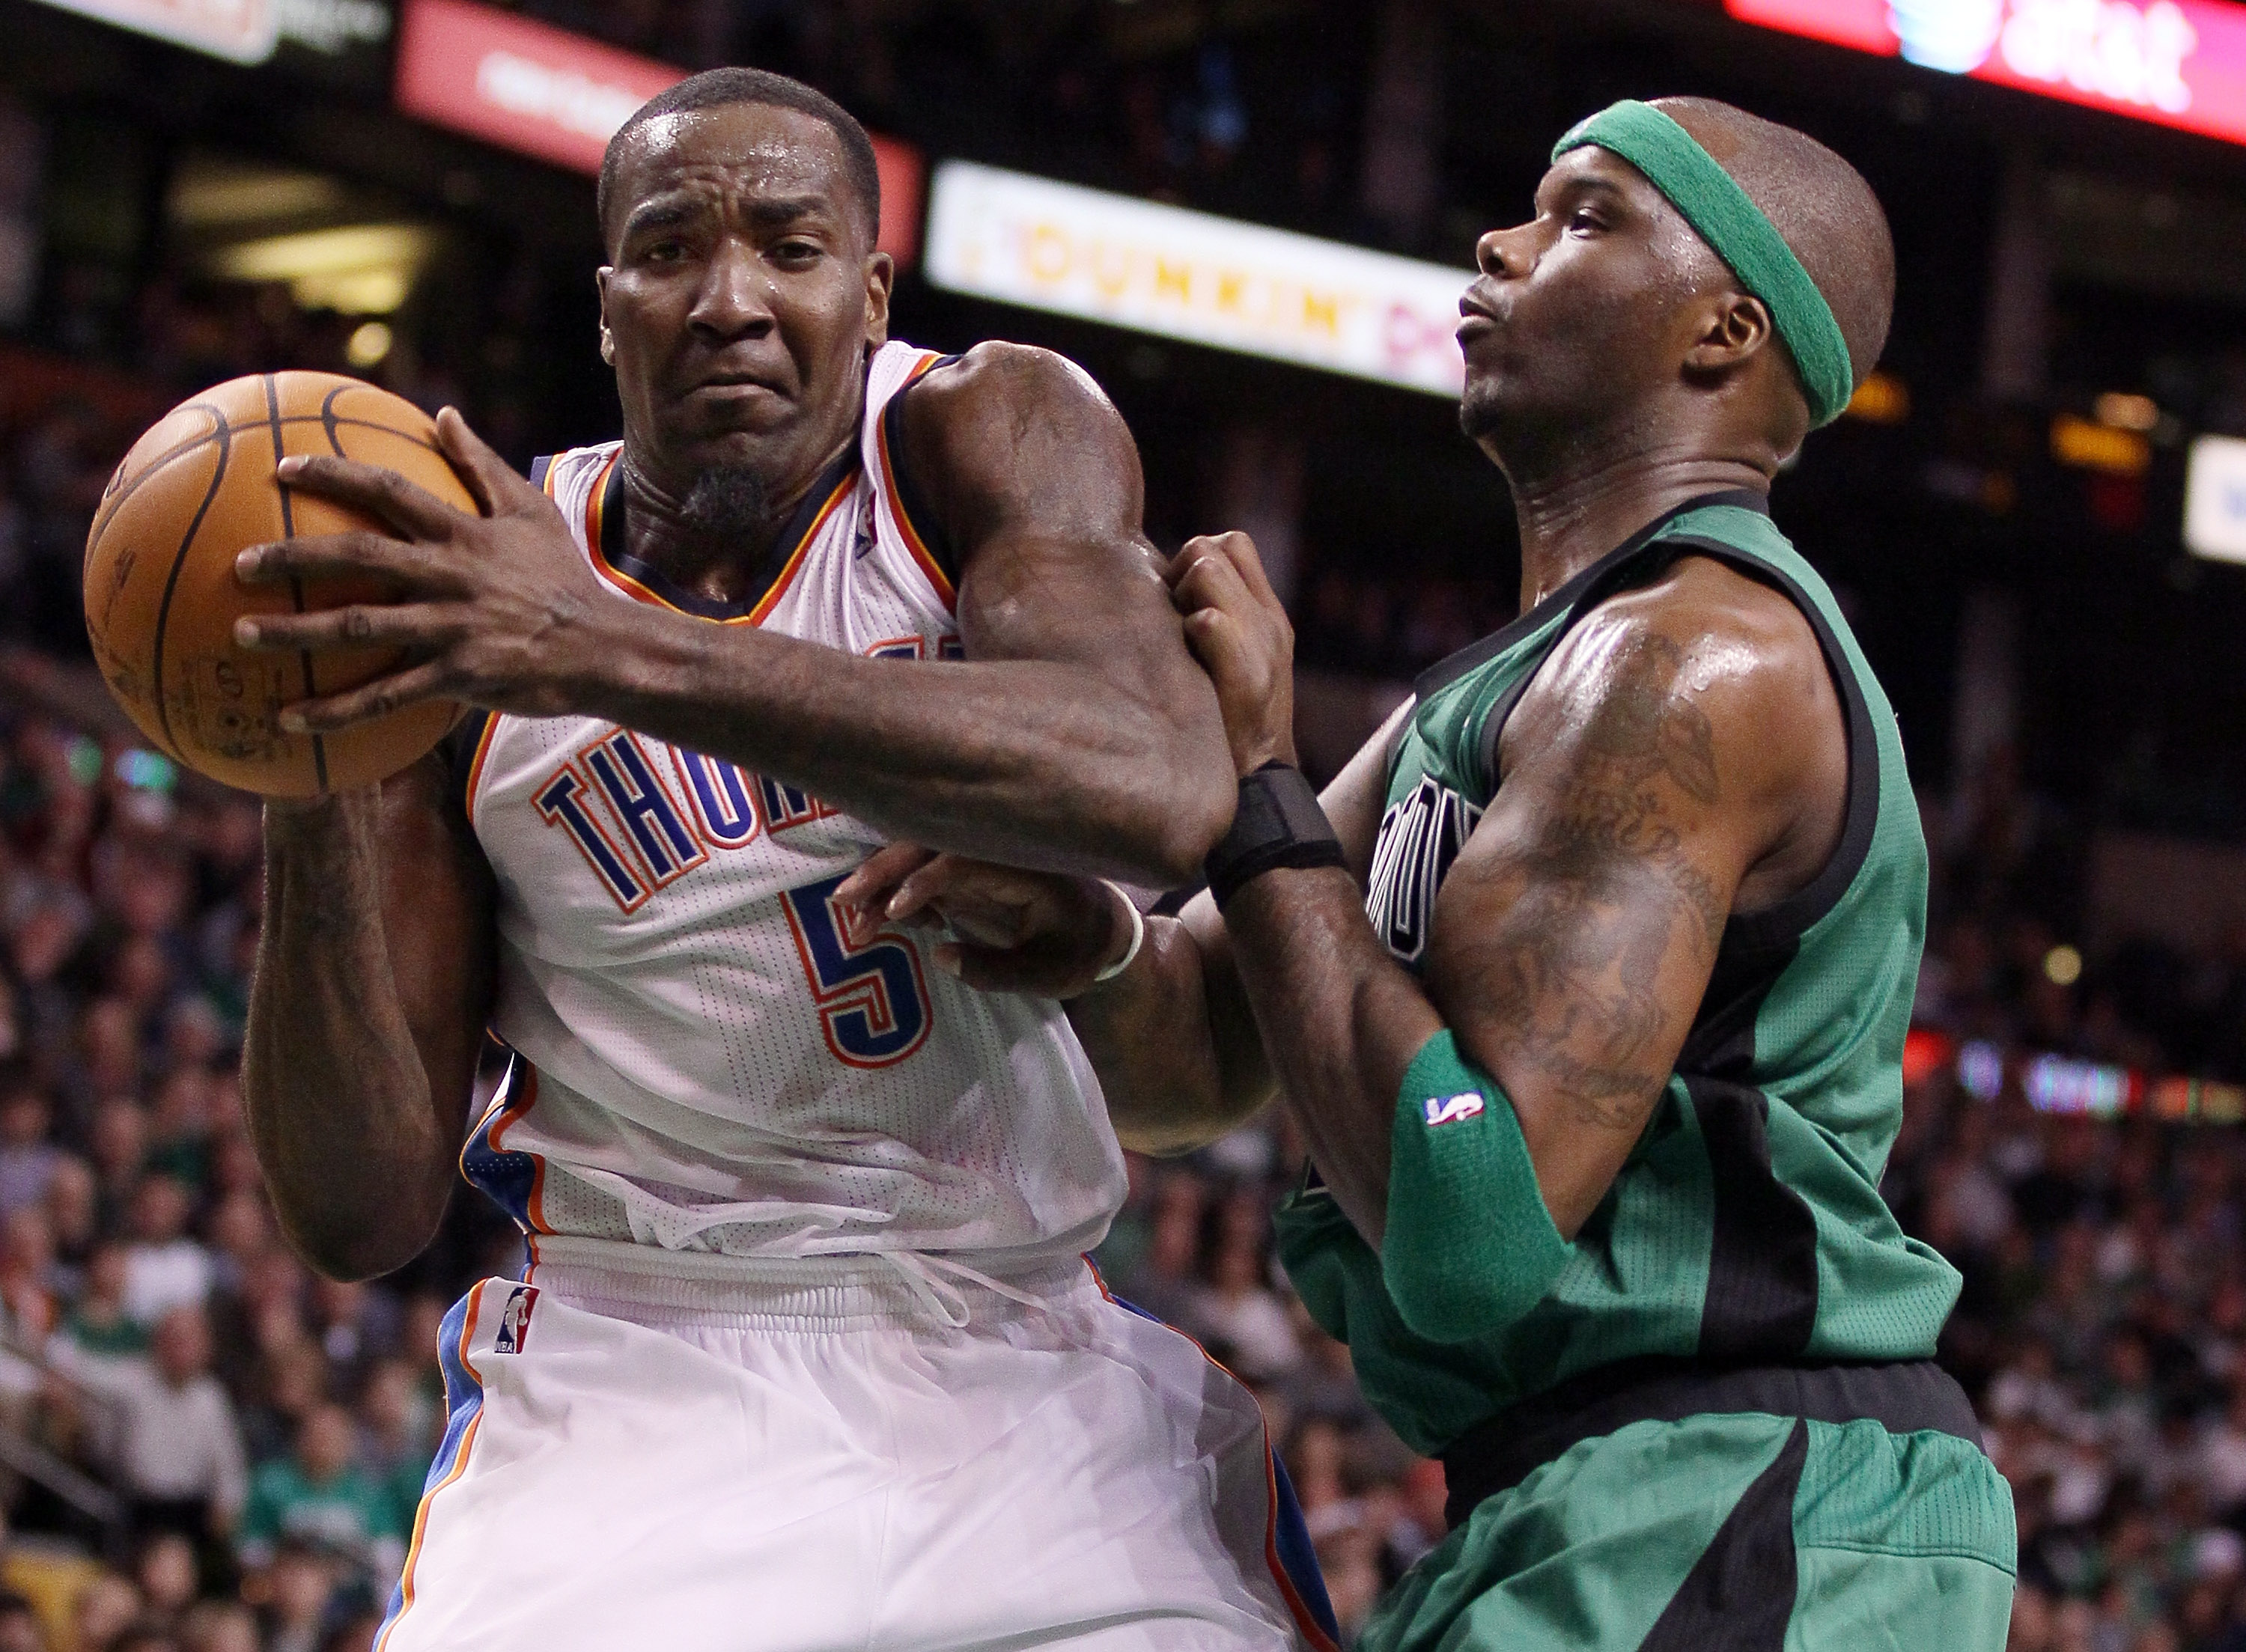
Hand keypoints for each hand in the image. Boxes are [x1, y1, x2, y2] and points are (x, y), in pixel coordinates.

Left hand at [231, 408, 611, 730]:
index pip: (389, 492)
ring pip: (360, 627)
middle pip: (359, 557)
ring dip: (295, 632)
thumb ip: (481, 465)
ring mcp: (452, 627)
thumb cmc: (564, 578)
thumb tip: (443, 414)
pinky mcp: (458, 675)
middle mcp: (451, 575)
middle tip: (239, 563)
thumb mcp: (531, 512)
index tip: (282, 469)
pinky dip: (335, 710)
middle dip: (293, 556)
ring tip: (243, 634)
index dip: (334, 475)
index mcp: (464, 533)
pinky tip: (290, 719)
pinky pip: (385, 695)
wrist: (605, 648)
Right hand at [833, 843, 1135, 997]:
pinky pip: (924, 870)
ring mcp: (982, 856)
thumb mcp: (1048, 974)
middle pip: (931, 844)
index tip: (895, 910)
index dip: (926, 880)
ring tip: (855, 922)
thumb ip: (997, 971)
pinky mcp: (971, 869)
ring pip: (920, 854)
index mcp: (1026, 867)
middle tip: (843, 903)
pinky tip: (892, 922)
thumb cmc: (1079, 952)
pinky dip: (899, 891)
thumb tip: (939, 955)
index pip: (964, 859)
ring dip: (883, 881)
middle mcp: (999, 850)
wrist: (1104, 933)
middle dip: (884, 870)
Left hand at [1165, 531, 1295, 776]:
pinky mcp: (1246, 673)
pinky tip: (1184, 663)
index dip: (1197, 557)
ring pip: (1206, 568)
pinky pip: (1207, 620)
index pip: (1234, 544)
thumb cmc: (1229, 726)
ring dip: (1179, 597)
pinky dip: (1189, 633)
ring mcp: (1261, 644)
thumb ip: (1217, 621)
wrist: (1259, 785)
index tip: (1179, 601)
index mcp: (1269, 616)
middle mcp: (1269, 621)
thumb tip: (1162, 590)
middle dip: (1179, 573)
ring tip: (1178, 641)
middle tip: (1171, 622)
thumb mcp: (1238, 664)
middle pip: (1213, 547)